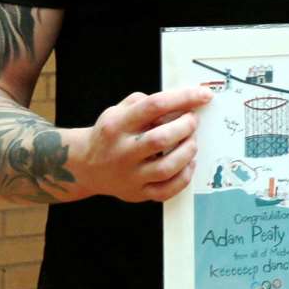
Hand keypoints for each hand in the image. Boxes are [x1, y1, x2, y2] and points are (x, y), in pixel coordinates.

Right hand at [69, 87, 211, 202]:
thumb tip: (182, 101)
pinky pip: (167, 190)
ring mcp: (129, 175)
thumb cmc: (110, 135)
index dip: (183, 98)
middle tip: (193, 120)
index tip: (203, 95)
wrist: (85, 166)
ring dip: (188, 151)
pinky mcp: (137, 193)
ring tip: (192, 140)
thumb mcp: (118, 111)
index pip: (154, 106)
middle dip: (186, 126)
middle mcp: (122, 152)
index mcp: (116, 126)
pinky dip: (185, 175)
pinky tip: (188, 162)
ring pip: (167, 167)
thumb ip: (146, 103)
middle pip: (161, 139)